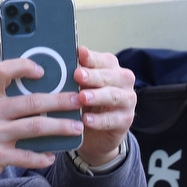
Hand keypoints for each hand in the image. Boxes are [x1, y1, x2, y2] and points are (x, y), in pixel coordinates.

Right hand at [0, 58, 84, 186]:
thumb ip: (3, 96)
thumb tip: (39, 86)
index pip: (3, 71)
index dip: (24, 67)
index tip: (42, 70)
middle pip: (32, 102)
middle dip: (60, 101)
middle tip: (78, 100)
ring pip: (35, 128)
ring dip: (60, 127)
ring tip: (76, 126)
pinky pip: (27, 155)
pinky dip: (42, 156)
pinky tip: (52, 155)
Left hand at [72, 47, 135, 166]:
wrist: (98, 132)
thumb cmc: (87, 102)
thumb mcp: (80, 86)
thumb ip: (75, 74)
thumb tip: (59, 61)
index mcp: (111, 67)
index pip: (102, 60)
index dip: (91, 58)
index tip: (79, 54)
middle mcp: (123, 80)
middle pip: (108, 76)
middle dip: (92, 76)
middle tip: (77, 75)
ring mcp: (127, 100)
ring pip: (113, 96)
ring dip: (97, 96)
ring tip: (82, 98)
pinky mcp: (125, 120)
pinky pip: (112, 120)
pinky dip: (98, 120)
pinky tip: (86, 120)